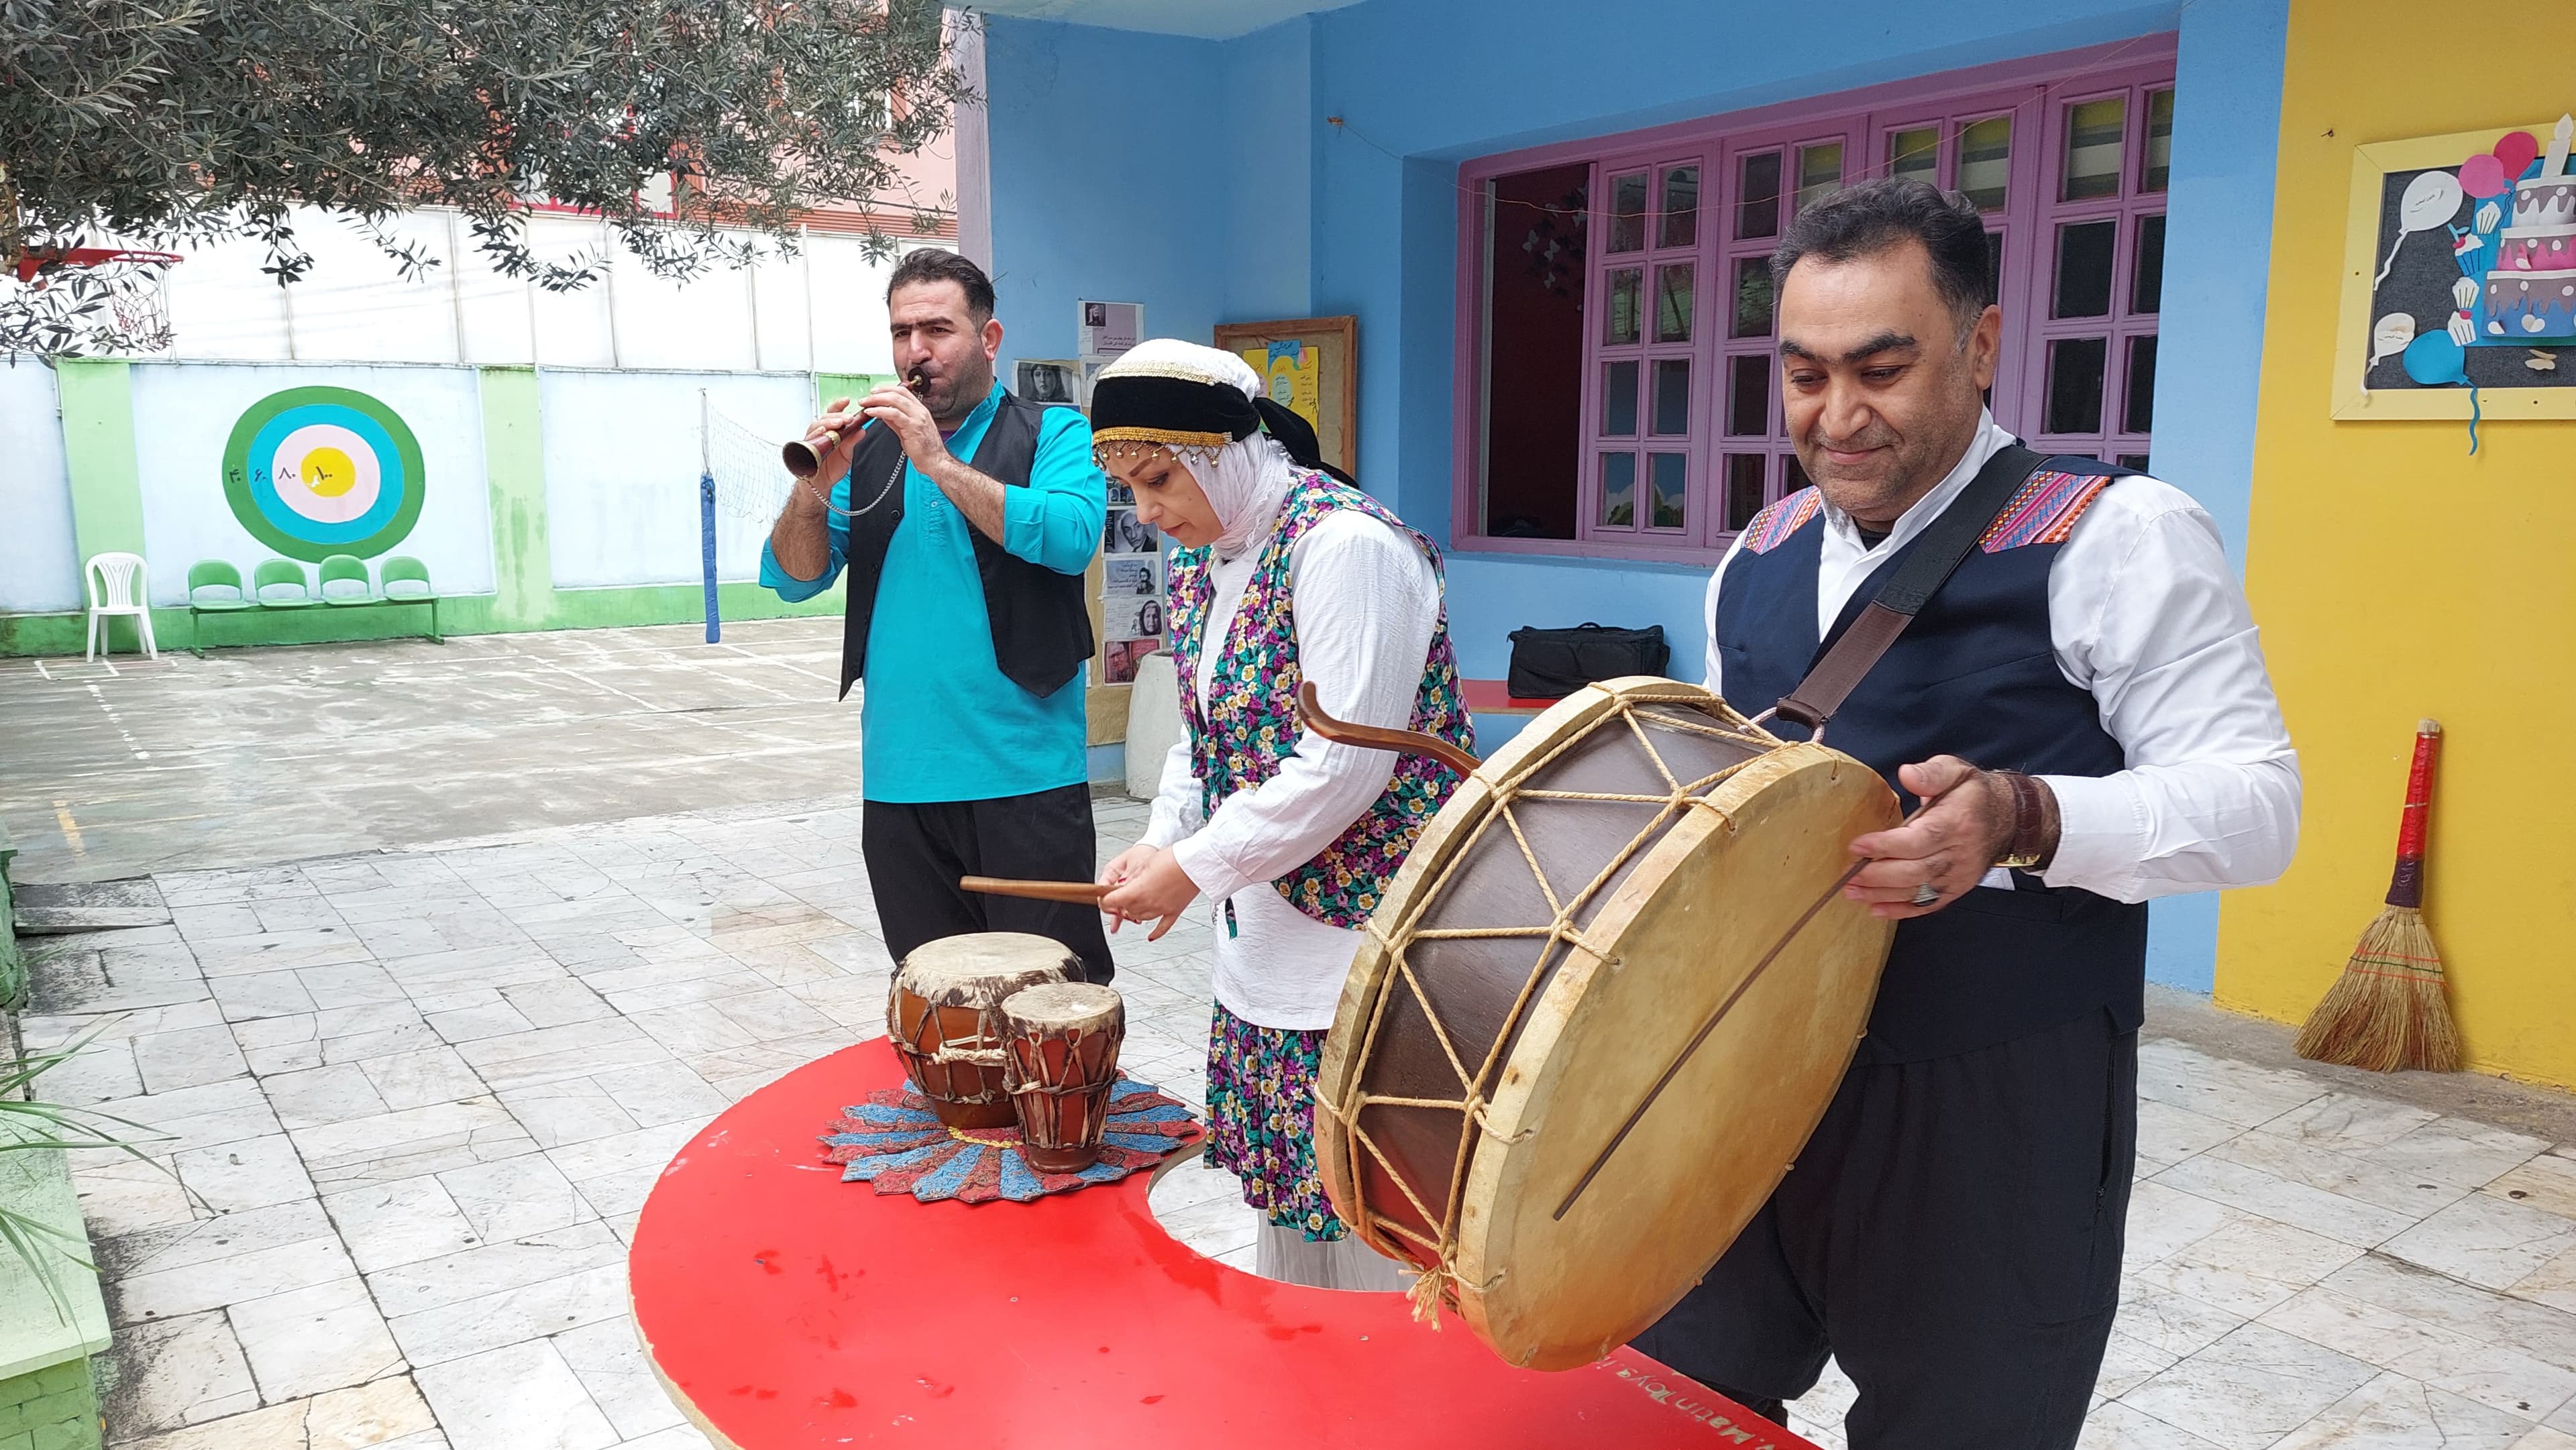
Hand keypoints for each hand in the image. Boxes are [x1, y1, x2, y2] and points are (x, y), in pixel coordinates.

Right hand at [798, 396, 864, 488]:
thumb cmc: (831, 467)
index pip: (833, 414)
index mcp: (831, 431)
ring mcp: (813, 439)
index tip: (847, 400)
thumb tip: (862, 430)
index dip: (838, 406)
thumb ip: (853, 441)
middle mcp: (821, 432)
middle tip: (849, 417)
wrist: (821, 482)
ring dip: (828, 422)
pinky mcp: (806, 448)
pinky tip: (822, 431)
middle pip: (826, 417)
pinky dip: (815, 434)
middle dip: (837, 415)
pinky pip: (809, 439)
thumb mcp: (847, 454)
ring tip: (838, 422)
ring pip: (817, 425)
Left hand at [861, 380, 948, 474]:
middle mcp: (920, 412)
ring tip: (866, 403)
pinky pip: (894, 414)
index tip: (875, 392)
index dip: (887, 389)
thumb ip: (896, 421)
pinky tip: (871, 412)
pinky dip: (880, 411)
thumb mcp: (908, 431)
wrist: (936, 462)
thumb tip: (884, 414)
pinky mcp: (912, 427)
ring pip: (895, 400)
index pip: (903, 391)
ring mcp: (917, 418)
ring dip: (877, 400)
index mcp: (920, 411)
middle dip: (879, 393)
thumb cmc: (925, 450)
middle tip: (866, 398)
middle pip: (897, 393)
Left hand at [1099, 847, 1200, 940]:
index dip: (1105, 899)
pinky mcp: (1175, 911)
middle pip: (1126, 910)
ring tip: (1135, 905)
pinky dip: (1155, 933)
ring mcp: (1162, 909)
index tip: (1103, 897)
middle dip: (1121, 904)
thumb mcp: (1144, 864)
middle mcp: (1148, 903)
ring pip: (1141, 918)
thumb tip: (1122, 885)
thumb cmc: (1172, 859)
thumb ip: (1132, 879)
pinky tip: (1150, 937)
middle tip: (1121, 896)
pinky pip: (1162, 927)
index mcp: (1137, 891)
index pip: (1112, 901)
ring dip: (1134, 913)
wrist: (1195, 862)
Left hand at [1840, 756, 2015, 918]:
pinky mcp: (1956, 890)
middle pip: (1916, 871)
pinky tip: (1876, 909)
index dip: (1887, 846)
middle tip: (1848, 875)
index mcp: (1957, 822)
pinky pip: (1928, 905)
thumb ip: (1930, 773)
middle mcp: (1959, 854)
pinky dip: (1901, 910)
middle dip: (1879, 876)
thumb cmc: (1972, 793)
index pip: (1919, 840)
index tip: (1857, 845)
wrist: (2008, 818)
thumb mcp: (1955, 771)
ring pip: (1918, 891)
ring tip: (1852, 892)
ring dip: (1883, 895)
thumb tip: (1906, 773)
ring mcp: (1958, 876)